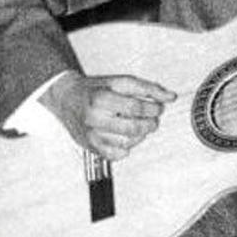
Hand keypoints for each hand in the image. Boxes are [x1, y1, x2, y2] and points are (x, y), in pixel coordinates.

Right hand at [40, 71, 176, 159]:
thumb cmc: (94, 89)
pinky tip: (127, 136)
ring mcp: (91, 135)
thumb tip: (170, 97)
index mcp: (101, 98)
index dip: (153, 108)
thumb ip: (147, 88)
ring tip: (141, 126)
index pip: (135, 107)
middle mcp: (94, 118)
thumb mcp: (119, 82)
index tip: (158, 107)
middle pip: (132, 127)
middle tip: (153, 119)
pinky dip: (127, 148)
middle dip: (150, 124)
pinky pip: (116, 154)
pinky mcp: (91, 147)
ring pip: (126, 143)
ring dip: (141, 135)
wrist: (66, 99)